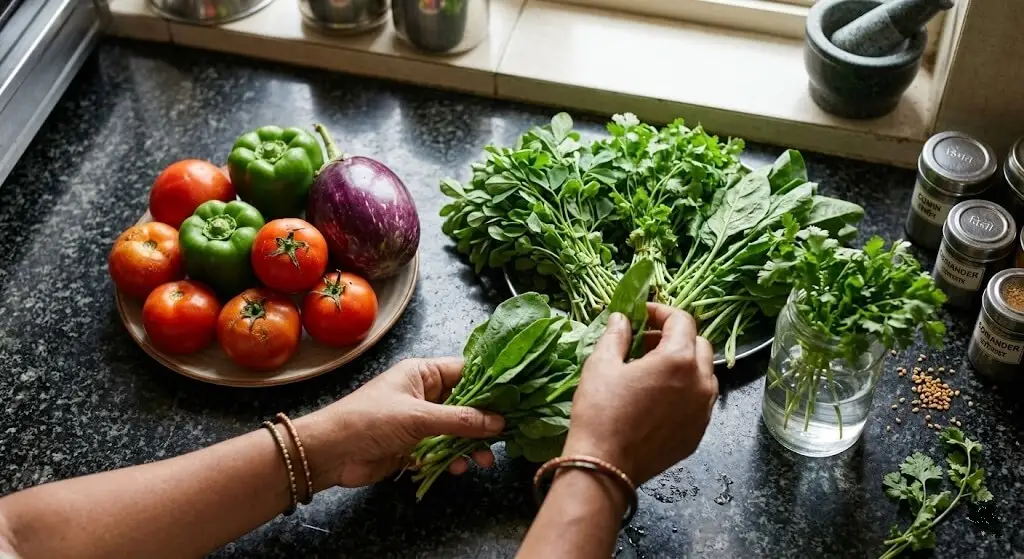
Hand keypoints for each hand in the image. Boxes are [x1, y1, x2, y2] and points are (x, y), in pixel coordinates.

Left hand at [295, 358, 504, 488]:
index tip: (516, 395)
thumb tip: (497, 421)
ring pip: (456, 430)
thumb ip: (461, 420)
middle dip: (485, 420)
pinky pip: (442, 451)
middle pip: (465, 404)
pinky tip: (460, 467)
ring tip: (485, 458)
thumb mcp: (419, 417)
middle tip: (508, 432)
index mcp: (422, 374)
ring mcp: (419, 421)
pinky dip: (453, 459)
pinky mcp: (413, 446)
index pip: (465, 371)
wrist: (331, 452)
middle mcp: (423, 394)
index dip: (491, 383)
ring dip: (471, 444)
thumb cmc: (369, 420)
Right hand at [562, 303, 717, 484]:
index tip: (641, 315)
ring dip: (683, 363)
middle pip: (698, 344)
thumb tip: (622, 318)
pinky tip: (658, 398)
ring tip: (652, 370)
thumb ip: (617, 335)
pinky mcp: (699, 432)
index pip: (682, 320)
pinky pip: (699, 400)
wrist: (606, 465)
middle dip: (674, 336)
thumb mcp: (601, 364)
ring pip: (703, 373)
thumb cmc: (601, 411)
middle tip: (645, 342)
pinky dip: (685, 390)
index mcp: (679, 359)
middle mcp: (701, 382)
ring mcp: (703, 410)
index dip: (661, 312)